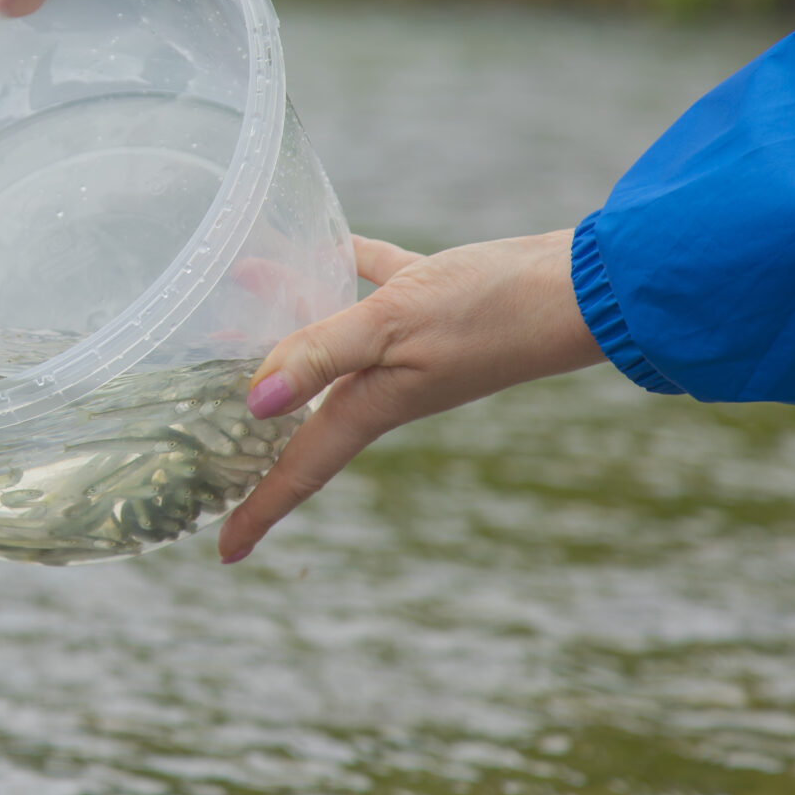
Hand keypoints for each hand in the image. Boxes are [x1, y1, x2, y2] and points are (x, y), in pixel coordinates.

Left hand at [218, 230, 604, 564]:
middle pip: (305, 415)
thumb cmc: (493, 309)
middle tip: (205, 438)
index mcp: (373, 405)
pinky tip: (318, 242)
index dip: (260, 509)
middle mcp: (386, 385)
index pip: (302, 470)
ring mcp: (412, 345)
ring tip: (231, 311)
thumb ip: (324, 353)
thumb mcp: (395, 326)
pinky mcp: (435, 299)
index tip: (221, 552)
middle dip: (255, 431)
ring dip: (282, 330)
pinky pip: (373, 283)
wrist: (590, 284)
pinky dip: (343, 265)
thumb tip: (255, 401)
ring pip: (329, 342)